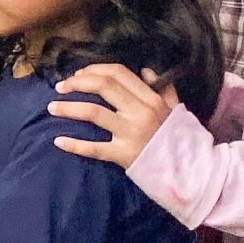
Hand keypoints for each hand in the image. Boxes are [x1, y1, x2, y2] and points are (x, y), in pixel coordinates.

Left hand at [47, 63, 181, 167]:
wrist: (192, 172)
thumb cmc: (181, 140)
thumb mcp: (177, 110)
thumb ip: (163, 89)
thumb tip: (146, 70)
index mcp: (152, 99)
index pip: (118, 73)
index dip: (94, 70)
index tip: (78, 75)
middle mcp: (140, 112)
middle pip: (103, 86)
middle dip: (76, 83)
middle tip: (60, 87)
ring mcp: (131, 133)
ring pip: (93, 112)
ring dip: (68, 108)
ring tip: (51, 108)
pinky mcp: (124, 155)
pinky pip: (94, 148)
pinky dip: (74, 145)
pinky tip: (58, 141)